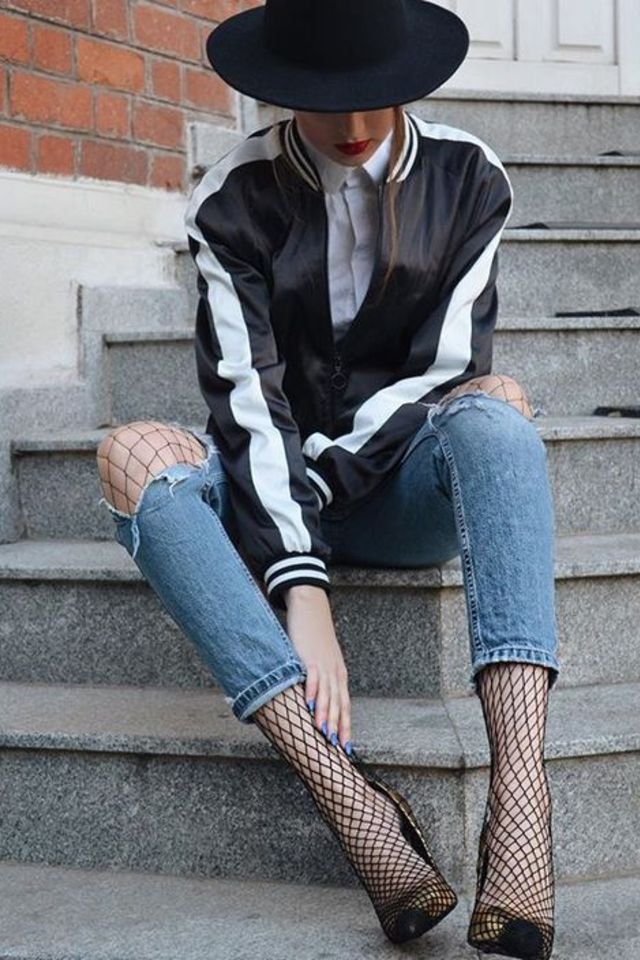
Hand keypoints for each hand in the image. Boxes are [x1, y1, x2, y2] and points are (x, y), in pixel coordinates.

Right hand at [284, 585, 351, 754]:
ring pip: (327, 694)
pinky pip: (312, 676)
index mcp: (339, 675)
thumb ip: (320, 680)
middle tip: (336, 748)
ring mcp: (323, 664)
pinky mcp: (309, 656)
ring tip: (324, 733)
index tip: (346, 747)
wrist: (311, 608)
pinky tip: (309, 705)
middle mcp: (335, 672)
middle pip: (338, 704)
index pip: (344, 705)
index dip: (346, 726)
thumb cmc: (315, 637)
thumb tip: (314, 701)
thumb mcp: (322, 660)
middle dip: (337, 727)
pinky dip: (311, 691)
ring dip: (325, 714)